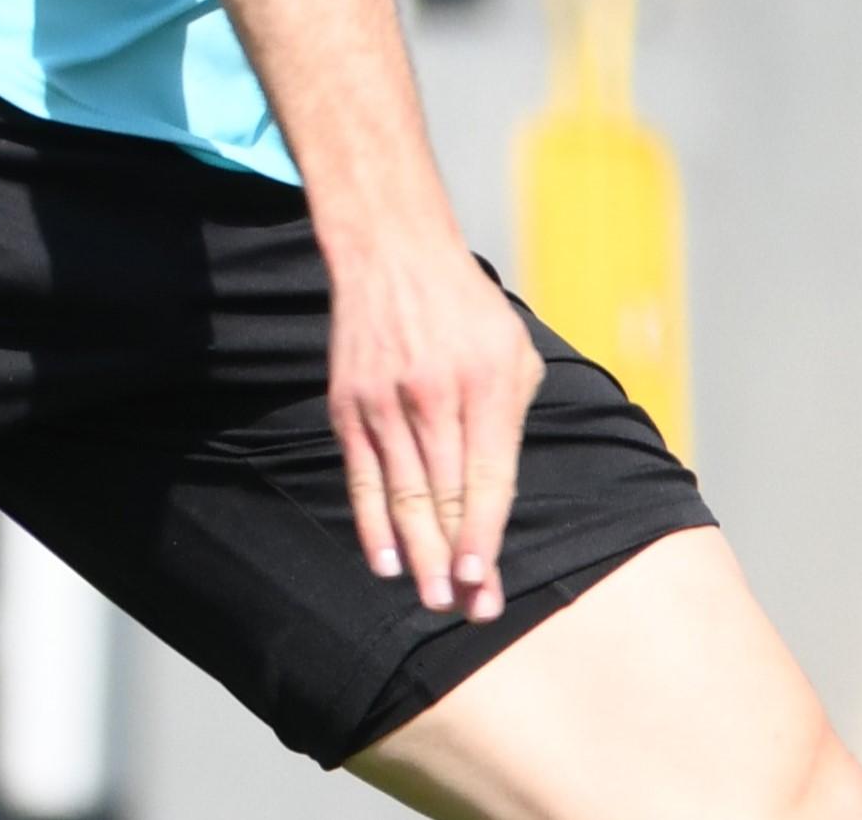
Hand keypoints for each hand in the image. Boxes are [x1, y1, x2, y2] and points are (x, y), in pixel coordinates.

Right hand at [322, 231, 541, 620]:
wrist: (392, 251)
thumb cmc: (467, 309)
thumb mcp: (513, 351)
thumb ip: (511, 419)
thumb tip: (500, 495)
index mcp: (486, 382)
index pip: (485, 478)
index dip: (483, 534)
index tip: (482, 581)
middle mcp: (434, 395)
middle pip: (445, 496)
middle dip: (456, 560)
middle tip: (464, 609)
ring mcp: (386, 401)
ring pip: (403, 495)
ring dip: (418, 555)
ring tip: (432, 598)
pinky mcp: (349, 404)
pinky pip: (362, 477)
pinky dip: (373, 523)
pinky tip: (385, 560)